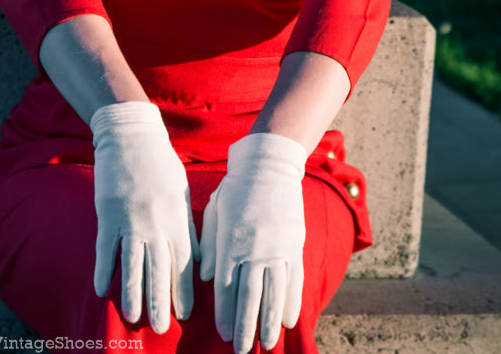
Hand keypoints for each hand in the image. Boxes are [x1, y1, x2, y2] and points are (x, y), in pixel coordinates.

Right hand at [90, 101, 199, 332]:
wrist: (131, 135)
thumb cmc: (161, 163)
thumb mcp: (183, 191)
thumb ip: (188, 225)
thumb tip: (197, 260)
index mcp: (178, 216)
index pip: (184, 262)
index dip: (184, 290)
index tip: (186, 313)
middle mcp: (156, 222)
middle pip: (159, 270)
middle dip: (160, 302)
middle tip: (159, 328)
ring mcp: (130, 219)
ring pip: (132, 265)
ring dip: (133, 294)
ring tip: (134, 318)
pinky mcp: (108, 213)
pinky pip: (105, 249)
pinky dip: (103, 271)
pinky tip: (101, 291)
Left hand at [200, 133, 305, 353]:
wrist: (268, 165)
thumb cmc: (236, 189)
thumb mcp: (215, 213)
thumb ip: (209, 246)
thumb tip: (205, 278)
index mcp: (230, 242)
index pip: (226, 288)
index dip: (225, 314)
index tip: (223, 334)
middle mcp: (254, 250)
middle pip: (250, 298)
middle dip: (245, 327)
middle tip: (241, 351)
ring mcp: (278, 248)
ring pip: (275, 294)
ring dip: (271, 322)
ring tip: (267, 344)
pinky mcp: (295, 244)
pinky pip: (295, 280)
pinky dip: (293, 302)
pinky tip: (290, 321)